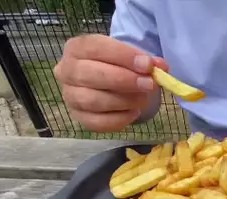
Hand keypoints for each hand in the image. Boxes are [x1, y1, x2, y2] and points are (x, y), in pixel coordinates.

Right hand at [53, 34, 168, 131]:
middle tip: (149, 84)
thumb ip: (146, 61)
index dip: (124, 56)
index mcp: (77, 48)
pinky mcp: (78, 117)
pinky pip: (97, 122)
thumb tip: (160, 67)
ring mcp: (70, 96)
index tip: (148, 65)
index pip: (96, 48)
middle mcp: (66, 70)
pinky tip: (134, 113)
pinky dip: (119, 119)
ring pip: (93, 100)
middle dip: (124, 80)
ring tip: (143, 99)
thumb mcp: (132, 57)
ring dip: (123, 101)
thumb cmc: (119, 65)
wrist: (110, 81)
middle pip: (90, 75)